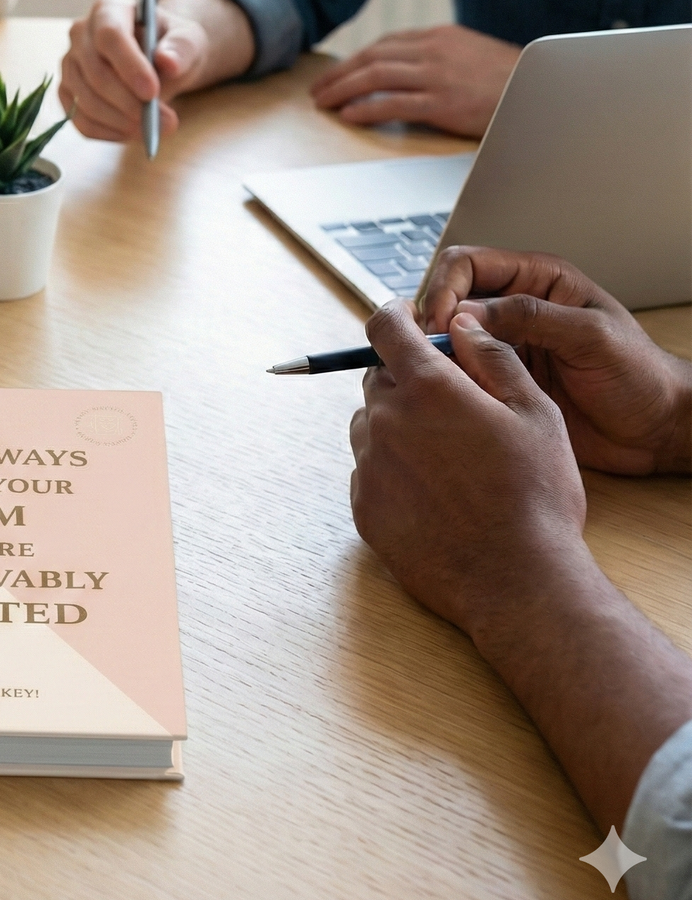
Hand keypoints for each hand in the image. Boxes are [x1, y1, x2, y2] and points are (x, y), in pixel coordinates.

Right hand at [58, 0, 254, 142]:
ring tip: (153, 129)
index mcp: (108, 10)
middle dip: (128, 103)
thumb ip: (182, 47)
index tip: (152, 93)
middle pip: (95, 72)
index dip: (129, 66)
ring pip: (85, 100)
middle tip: (164, 122)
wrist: (158, 60)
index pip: (109, 36)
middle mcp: (80, 34)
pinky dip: (107, 133)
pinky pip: (80, 120)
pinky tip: (132, 133)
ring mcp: (69, 64)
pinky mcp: (67, 92)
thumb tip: (168, 62)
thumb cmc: (170, 45)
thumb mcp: (188, 39)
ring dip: (120, 122)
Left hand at [310, 25, 519, 135]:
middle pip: (373, 56)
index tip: (336, 74)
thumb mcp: (471, 55)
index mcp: (440, 36)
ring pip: (376, 76)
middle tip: (317, 90)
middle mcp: (435, 50)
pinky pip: (395, 103)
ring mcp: (439, 75)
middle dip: (340, 74)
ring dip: (343, 89)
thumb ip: (438, 57)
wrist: (544, 91)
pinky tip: (349, 115)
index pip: (385, 44)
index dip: (355, 60)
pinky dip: (367, 107)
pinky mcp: (444, 102)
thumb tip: (405, 71)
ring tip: (323, 102)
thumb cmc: (509, 79)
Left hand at [349, 299, 587, 636]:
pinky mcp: (363, 507)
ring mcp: (368, 466)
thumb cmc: (536, 496)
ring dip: (398, 426)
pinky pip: (369, 470)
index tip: (408, 318)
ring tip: (449, 459)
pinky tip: (435, 494)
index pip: (384, 328)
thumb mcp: (535, 413)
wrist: (518, 583)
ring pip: (371, 425)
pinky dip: (393, 470)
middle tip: (451, 406)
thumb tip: (462, 324)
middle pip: (378, 378)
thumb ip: (493, 359)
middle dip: (409, 379)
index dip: (396, 316)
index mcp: (428, 388)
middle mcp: (385, 421)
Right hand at [422, 247, 691, 475]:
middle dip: (433, 316)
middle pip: (448, 294)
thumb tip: (468, 312)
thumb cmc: (640, 375)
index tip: (442, 322)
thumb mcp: (592, 336)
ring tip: (438, 369)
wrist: (655, 428)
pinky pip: (459, 367)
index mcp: (538, 280)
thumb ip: (531, 316)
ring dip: (437, 347)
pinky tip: (451, 387)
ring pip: (447, 332)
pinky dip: (447, 374)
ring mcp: (505, 342)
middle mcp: (514, 306)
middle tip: (432, 347)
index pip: (467, 263)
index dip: (446, 288)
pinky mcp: (500, 375)